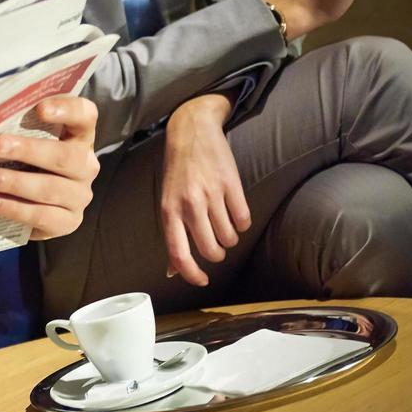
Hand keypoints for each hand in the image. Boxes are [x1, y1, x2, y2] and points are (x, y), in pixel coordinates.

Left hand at [0, 95, 98, 240]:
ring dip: (14, 182)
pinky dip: (13, 208)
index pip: (85, 115)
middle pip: (64, 156)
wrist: (37, 206)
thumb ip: (18, 126)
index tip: (40, 109)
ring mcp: (80, 196)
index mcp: (80, 136)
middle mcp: (86, 165)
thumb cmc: (27, 161)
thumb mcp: (28, 140)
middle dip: (28, 150)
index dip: (66, 110)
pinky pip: (41, 215)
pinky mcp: (69, 222)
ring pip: (50, 188)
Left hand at [160, 93, 247, 286]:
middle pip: (211, 250)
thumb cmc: (178, 170)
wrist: (192, 130)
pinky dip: (242, 223)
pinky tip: (234, 211)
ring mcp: (212, 194)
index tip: (203, 280)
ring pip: (229, 239)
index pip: (179, 254)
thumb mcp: (167, 200)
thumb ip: (172, 235)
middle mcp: (189, 204)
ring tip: (223, 223)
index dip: (192, 274)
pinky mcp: (232, 185)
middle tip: (215, 243)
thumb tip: (173, 271)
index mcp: (169, 210)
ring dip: (230, 238)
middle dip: (216, 254)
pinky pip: (244, 220)